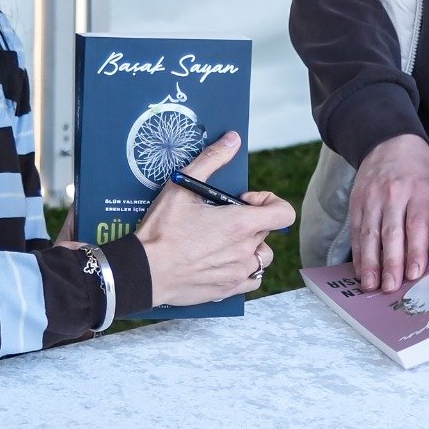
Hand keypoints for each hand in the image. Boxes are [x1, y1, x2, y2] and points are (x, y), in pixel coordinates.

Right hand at [134, 132, 296, 308]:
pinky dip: (244, 269)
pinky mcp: (229, 289)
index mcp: (241, 223)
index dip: (269, 202)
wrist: (145, 271)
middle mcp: (245, 249)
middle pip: (266, 230)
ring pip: (261, 256)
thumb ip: (212, 159)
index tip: (247, 201)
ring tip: (223, 241)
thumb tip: (233, 139)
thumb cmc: (162, 230)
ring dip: (249, 246)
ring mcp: (239, 271)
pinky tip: (224, 262)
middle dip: (249, 221)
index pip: (283, 212)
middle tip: (220, 219)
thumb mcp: (183, 187)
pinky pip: (252, 279)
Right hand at [347, 133, 428, 292]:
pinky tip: (361, 271)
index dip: (414, 249)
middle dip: (391, 262)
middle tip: (392, 287)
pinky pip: (356, 230)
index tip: (415, 273)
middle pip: (391, 232)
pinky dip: (358, 252)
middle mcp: (393, 194)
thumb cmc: (423, 166)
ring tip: (372, 286)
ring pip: (370, 234)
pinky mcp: (357, 202)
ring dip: (371, 262)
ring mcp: (372, 198)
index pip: (416, 223)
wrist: (388, 141)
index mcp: (419, 189)